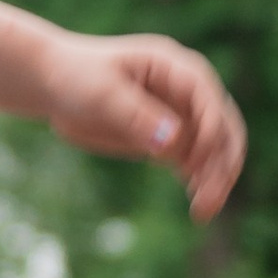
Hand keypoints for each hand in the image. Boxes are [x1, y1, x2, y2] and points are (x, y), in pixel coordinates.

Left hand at [39, 30, 244, 219]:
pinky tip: (199, 207)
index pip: (207, 98)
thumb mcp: (101, 94)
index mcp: (173, 67)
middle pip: (222, 126)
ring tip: (203, 211)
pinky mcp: (168, 140)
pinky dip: (201, 182)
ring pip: (214, 149)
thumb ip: (136, 115)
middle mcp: (185, 91)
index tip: (195, 161)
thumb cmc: (75, 77)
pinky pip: (196, 163)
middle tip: (209, 197)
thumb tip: (172, 141)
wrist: (54, 85)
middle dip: (222, 161)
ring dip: (216, 178)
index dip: (210, 129)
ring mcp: (180, 116)